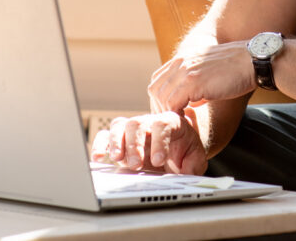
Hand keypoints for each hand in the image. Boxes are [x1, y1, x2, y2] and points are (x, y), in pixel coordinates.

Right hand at [90, 110, 207, 174]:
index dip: (160, 141)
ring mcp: (133, 130)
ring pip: (120, 126)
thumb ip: (194, 165)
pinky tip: (99, 158)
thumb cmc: (185, 151)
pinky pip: (106, 135)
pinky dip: (101, 144)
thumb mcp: (195, 158)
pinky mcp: (120, 140)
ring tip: (118, 159)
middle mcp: (150, 123)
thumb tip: (187, 174)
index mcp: (171, 122)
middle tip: (137, 164)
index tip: (159, 160)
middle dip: (135, 144)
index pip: (163, 124)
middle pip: (138, 123)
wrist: (178, 148)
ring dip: (117, 142)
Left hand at [149, 41, 255, 113]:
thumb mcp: (209, 72)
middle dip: (159, 108)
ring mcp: (186, 71)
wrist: (253, 60)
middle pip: (155, 88)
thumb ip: (196, 82)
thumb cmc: (237, 69)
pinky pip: (173, 103)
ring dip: (168, 113)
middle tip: (172, 122)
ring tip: (180, 123)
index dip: (160, 98)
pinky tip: (188, 121)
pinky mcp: (194, 82)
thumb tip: (190, 102)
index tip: (170, 113)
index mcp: (184, 58)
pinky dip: (176, 115)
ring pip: (161, 97)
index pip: (158, 80)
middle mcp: (181, 62)